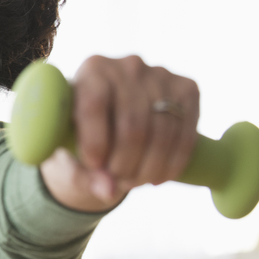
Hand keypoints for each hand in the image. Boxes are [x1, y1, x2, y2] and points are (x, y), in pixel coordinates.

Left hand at [40, 55, 199, 211]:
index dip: (95, 142)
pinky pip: (186, 132)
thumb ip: (82, 172)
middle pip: (133, 124)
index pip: (94, 104)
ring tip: (134, 182)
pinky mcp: (187, 89)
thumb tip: (108, 192)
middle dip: (125, 163)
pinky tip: (158, 177)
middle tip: (117, 182)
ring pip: (162, 131)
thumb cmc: (81, 132)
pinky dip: (174, 162)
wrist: (113, 116)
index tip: (95, 167)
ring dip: (149, 167)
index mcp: (91, 70)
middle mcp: (127, 66)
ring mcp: (161, 75)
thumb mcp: (70, 150)